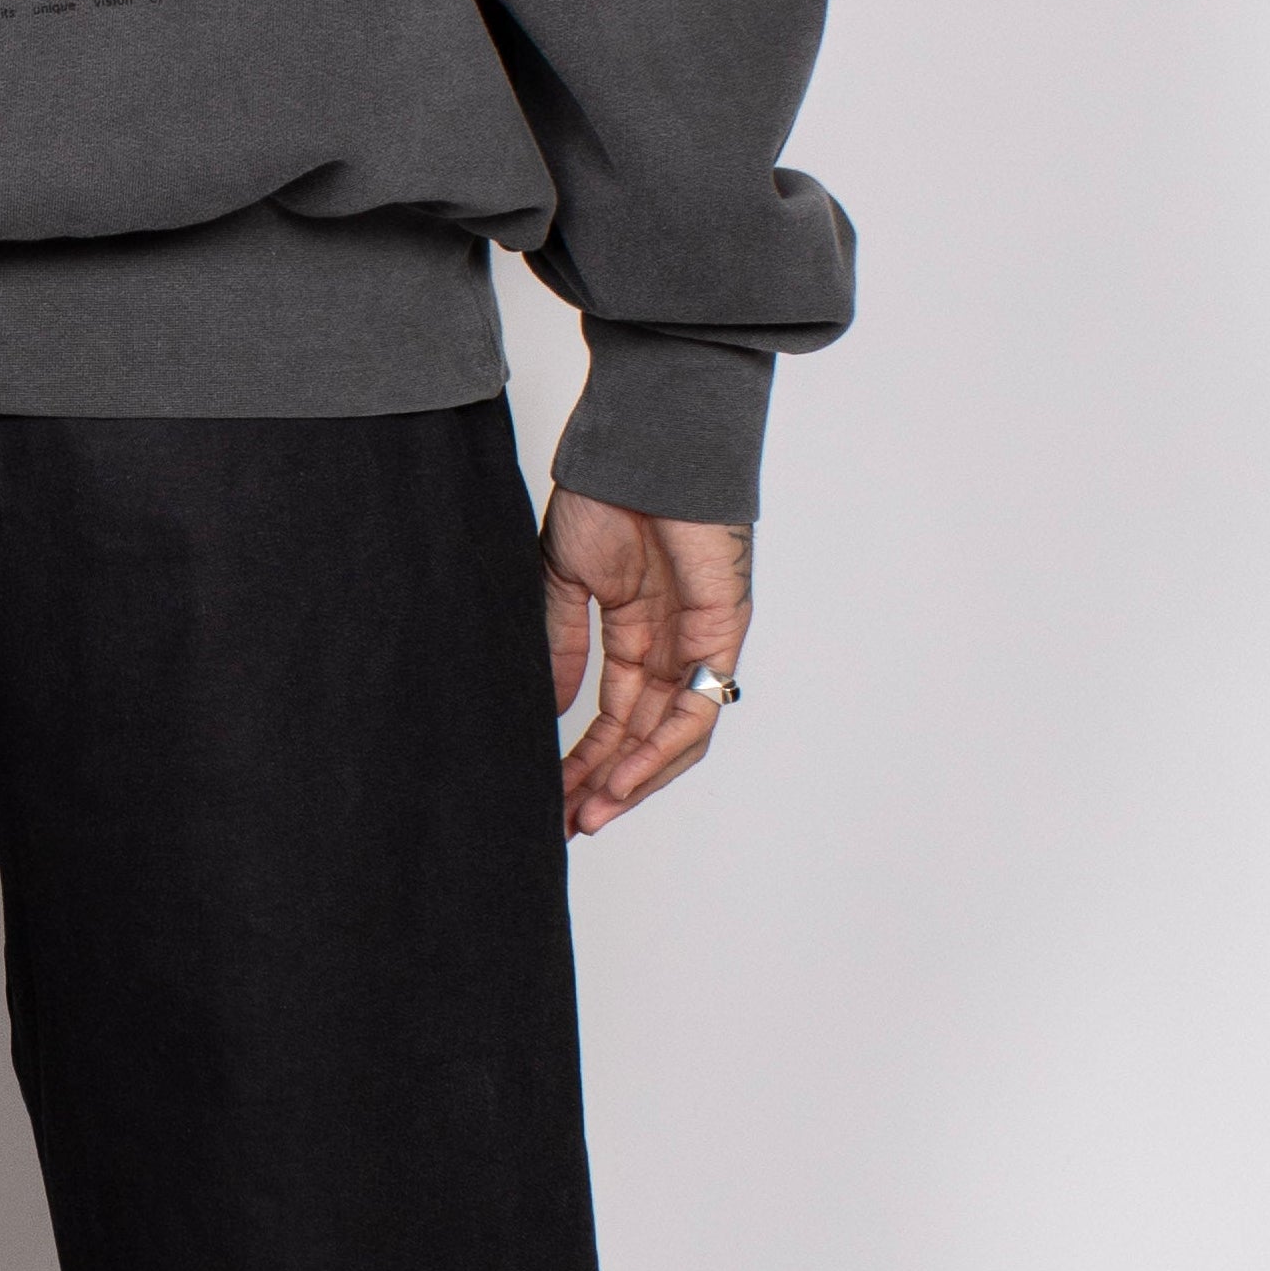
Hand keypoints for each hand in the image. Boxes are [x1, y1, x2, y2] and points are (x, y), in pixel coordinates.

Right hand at [542, 492, 752, 837]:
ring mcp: (699, 644)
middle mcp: (672, 646)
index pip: (614, 716)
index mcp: (636, 632)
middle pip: (643, 738)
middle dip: (605, 785)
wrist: (641, 446)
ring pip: (674, 738)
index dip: (584, 760)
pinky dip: (661, 751)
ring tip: (590, 813)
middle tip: (566, 824)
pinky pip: (697, 711)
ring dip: (633, 781)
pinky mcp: (721, 635)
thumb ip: (561, 646)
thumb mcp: (564, 582)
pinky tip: (623, 778)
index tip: (550, 799)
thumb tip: (548, 711)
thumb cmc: (606, 494)